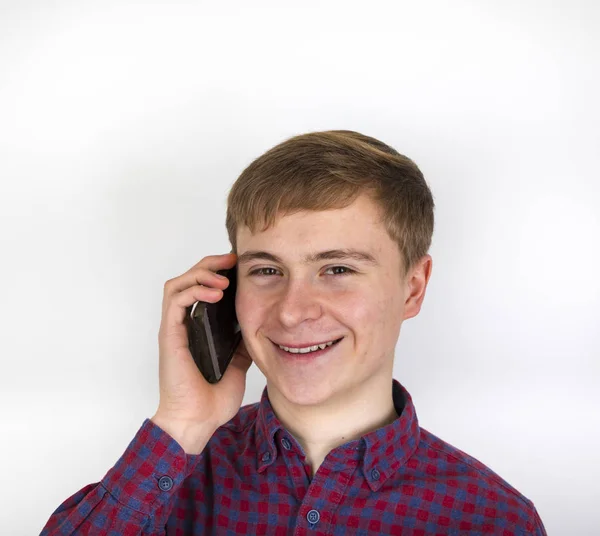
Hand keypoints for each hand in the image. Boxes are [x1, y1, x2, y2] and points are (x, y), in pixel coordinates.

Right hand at [151, 252, 252, 452]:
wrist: (197, 422)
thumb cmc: (211, 400)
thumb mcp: (238, 365)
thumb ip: (242, 346)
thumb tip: (258, 330)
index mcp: (198, 330)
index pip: (202, 290)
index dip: (217, 273)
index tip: (238, 267)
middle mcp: (183, 325)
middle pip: (188, 280)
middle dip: (210, 264)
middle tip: (231, 260)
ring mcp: (175, 329)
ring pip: (178, 284)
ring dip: (201, 274)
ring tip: (223, 279)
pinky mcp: (170, 334)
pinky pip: (175, 300)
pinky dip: (194, 290)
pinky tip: (215, 294)